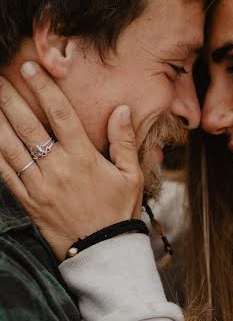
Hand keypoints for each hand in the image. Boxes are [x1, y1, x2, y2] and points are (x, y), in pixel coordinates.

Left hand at [0, 62, 143, 260]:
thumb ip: (124, 141)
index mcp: (84, 158)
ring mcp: (40, 185)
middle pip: (28, 126)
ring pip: (11, 147)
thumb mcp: (131, 176)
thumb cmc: (119, 211)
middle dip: (9, 98)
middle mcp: (58, 168)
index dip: (44, 88)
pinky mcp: (29, 201)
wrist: (103, 251)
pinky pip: (6, 174)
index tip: (29, 68)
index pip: (60, 115)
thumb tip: (121, 109)